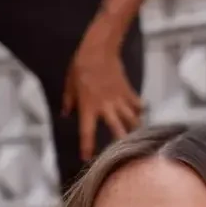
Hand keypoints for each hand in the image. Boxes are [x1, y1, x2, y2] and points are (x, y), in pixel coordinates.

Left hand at [62, 21, 143, 162]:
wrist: (99, 48)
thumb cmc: (81, 65)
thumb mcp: (69, 84)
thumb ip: (69, 102)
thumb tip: (66, 114)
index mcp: (88, 106)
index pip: (87, 132)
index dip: (87, 147)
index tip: (86, 158)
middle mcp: (106, 106)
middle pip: (118, 130)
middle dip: (121, 144)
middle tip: (122, 153)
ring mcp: (119, 99)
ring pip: (132, 120)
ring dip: (134, 129)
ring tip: (136, 138)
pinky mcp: (127, 90)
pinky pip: (137, 104)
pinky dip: (139, 110)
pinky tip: (139, 114)